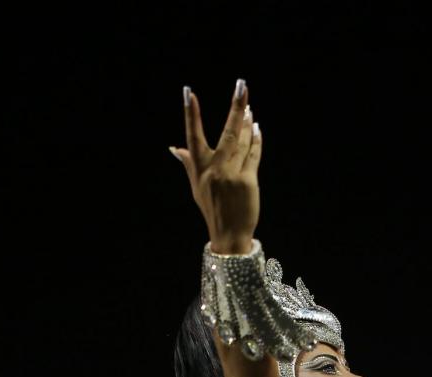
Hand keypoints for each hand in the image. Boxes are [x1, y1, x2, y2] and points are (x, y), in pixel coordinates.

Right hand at [171, 81, 260, 254]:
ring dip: (247, 121)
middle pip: (227, 132)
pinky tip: (257, 128)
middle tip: (241, 86)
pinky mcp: (249, 180)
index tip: (188, 93)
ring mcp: (232, 174)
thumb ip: (189, 164)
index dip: (190, 114)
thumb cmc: (212, 209)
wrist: (229, 234)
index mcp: (200, 168)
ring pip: (242, 140)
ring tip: (248, 106)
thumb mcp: (196, 187)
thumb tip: (175, 147)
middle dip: (235, 107)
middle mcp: (215, 169)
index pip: (192, 136)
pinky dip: (256, 141)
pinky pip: (254, 154)